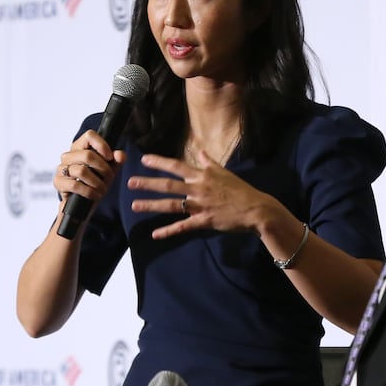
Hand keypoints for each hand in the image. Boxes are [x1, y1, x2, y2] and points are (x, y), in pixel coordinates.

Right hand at [55, 129, 124, 205]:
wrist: (85, 202)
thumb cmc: (96, 182)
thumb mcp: (109, 170)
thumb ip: (116, 161)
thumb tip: (120, 155)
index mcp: (80, 147)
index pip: (89, 135)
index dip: (101, 145)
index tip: (110, 157)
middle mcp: (68, 155)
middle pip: (87, 155)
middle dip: (103, 168)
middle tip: (110, 177)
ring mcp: (61, 168)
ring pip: (82, 171)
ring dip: (97, 182)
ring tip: (103, 189)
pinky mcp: (58, 182)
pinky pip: (75, 185)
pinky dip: (89, 191)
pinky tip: (95, 195)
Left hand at [128, 151, 277, 239]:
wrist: (256, 209)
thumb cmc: (240, 190)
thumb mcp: (224, 172)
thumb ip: (208, 162)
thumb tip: (199, 150)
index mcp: (202, 175)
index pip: (176, 166)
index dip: (159, 162)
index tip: (144, 159)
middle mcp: (198, 189)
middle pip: (168, 185)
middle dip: (148, 183)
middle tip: (130, 182)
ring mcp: (200, 206)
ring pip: (171, 205)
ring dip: (151, 205)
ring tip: (134, 206)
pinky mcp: (204, 221)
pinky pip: (183, 227)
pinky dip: (168, 231)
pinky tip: (155, 234)